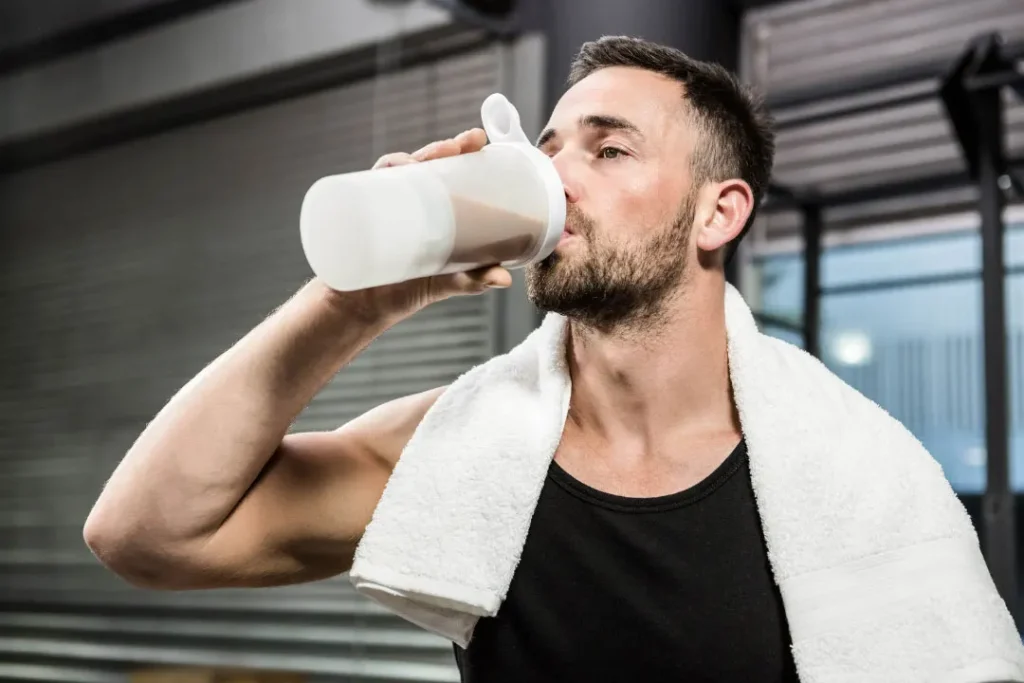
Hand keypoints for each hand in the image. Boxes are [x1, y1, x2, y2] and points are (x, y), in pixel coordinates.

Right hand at [320, 128, 512, 322]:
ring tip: (421, 164)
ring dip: (408, 159)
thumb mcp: (449, 282)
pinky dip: (379, 177)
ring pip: (396, 170)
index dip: (461, 150)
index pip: (448, 170)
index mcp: (434, 208)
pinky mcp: (363, 215)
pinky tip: (389, 174)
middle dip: (440, 149)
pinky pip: (367, 188)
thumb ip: (475, 280)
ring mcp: (385, 205)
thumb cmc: (409, 289)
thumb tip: (505, 281)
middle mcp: (409, 200)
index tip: (477, 139)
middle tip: (457, 146)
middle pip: (424, 163)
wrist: (365, 307)